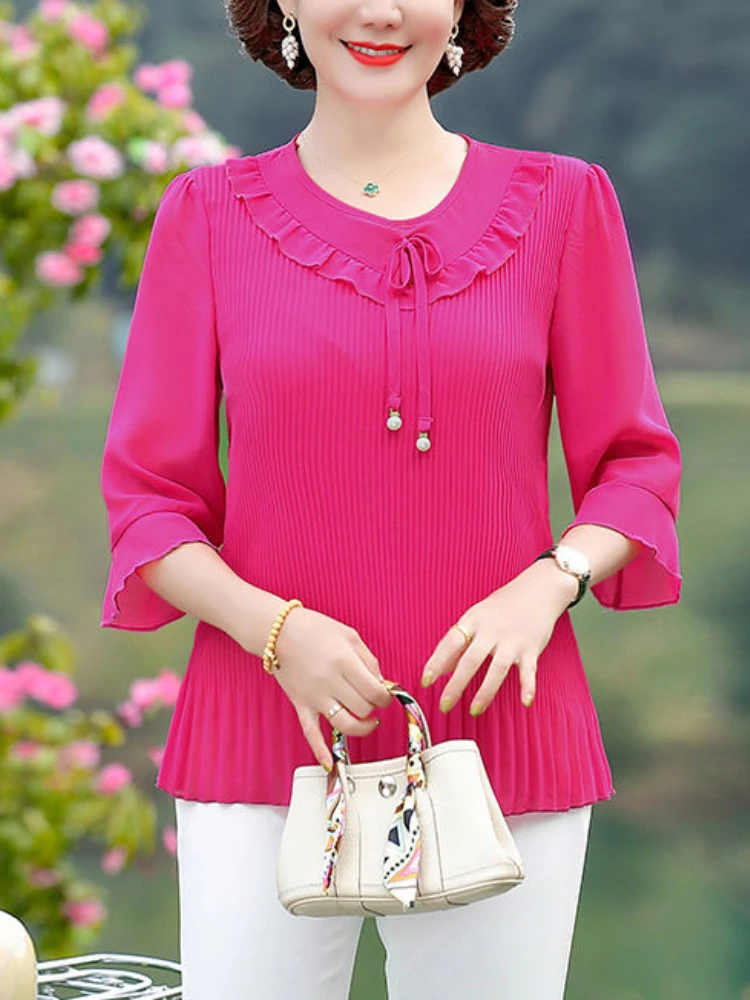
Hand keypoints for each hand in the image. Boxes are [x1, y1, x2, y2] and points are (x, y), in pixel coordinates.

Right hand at [271, 606, 392, 770]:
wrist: (277, 631)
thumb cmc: (313, 629)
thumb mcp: (350, 635)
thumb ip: (369, 660)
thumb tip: (381, 683)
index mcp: (344, 661)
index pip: (376, 691)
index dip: (386, 696)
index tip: (385, 693)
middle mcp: (330, 681)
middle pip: (363, 709)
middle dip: (374, 707)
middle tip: (373, 699)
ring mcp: (314, 696)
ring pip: (345, 724)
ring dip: (362, 727)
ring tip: (367, 721)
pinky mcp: (301, 705)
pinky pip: (311, 734)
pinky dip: (321, 752)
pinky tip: (329, 765)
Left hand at [420, 560, 577, 713]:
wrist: (538, 589)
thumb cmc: (504, 606)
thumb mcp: (477, 617)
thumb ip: (461, 642)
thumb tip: (442, 668)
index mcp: (474, 620)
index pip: (450, 642)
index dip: (436, 662)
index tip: (426, 680)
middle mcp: (492, 631)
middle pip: (471, 660)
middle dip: (456, 685)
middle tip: (445, 704)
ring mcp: (512, 640)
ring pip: (497, 669)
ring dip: (485, 692)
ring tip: (474, 710)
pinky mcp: (531, 648)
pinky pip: (529, 671)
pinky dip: (528, 687)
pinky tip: (525, 702)